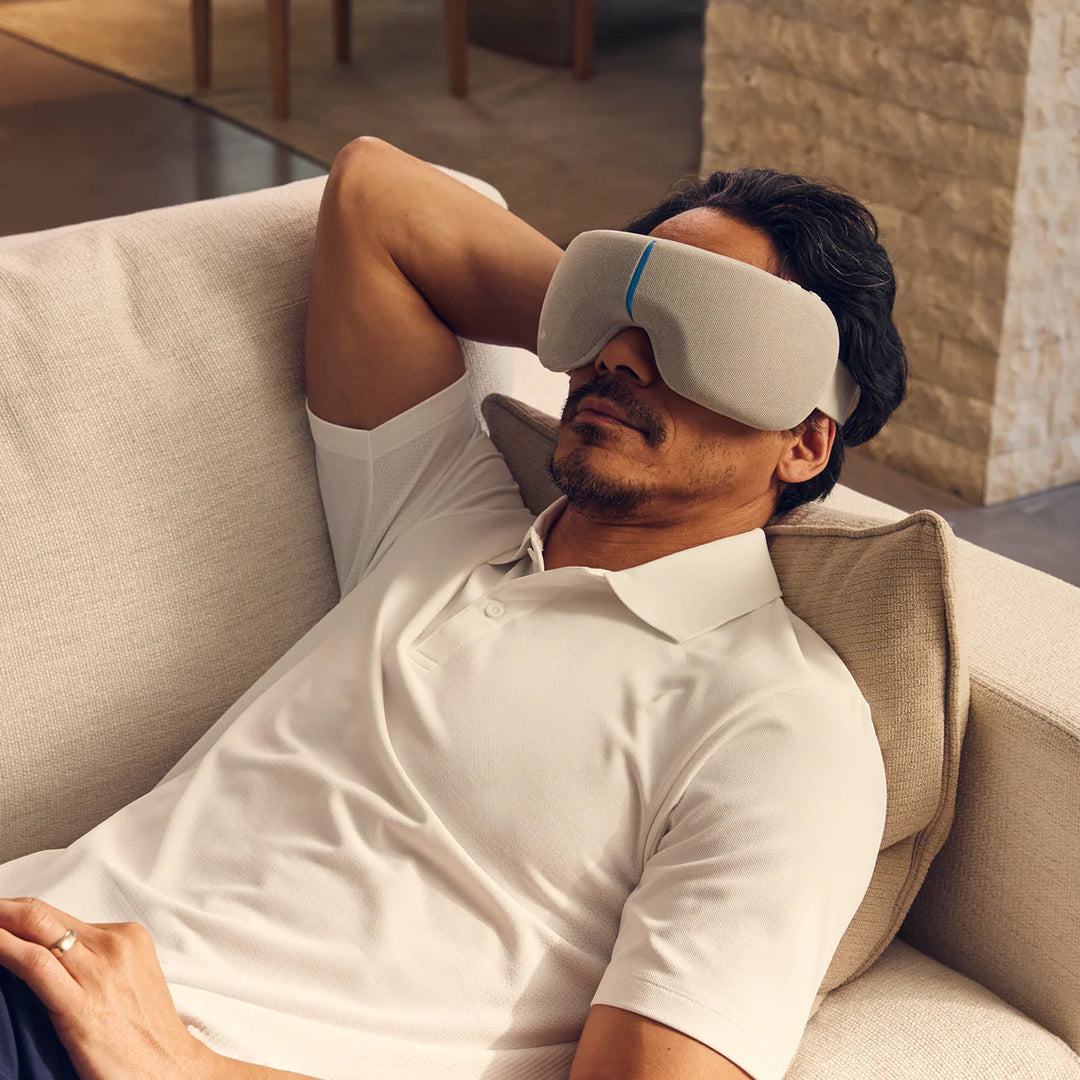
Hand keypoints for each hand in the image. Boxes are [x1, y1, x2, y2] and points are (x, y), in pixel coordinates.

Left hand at [0, 896, 215, 1079]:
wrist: (170, 1070)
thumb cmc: (146, 1033)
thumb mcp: (129, 980)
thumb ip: (96, 962)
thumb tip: (51, 957)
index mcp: (127, 937)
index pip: (59, 914)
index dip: (20, 913)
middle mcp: (114, 946)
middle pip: (43, 914)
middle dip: (3, 909)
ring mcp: (100, 973)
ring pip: (37, 929)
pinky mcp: (83, 1006)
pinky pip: (35, 964)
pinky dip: (5, 948)